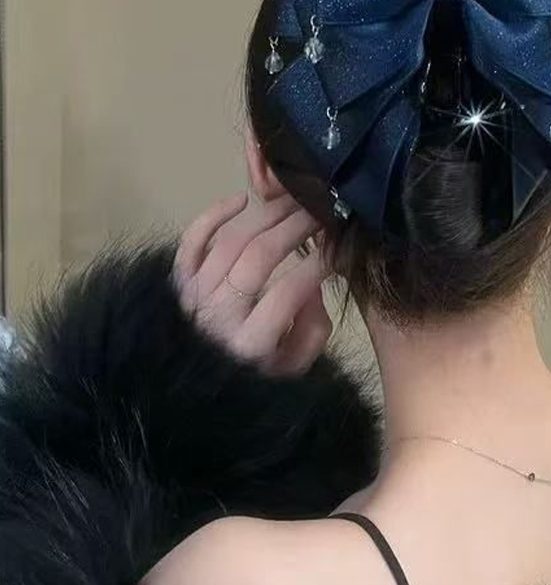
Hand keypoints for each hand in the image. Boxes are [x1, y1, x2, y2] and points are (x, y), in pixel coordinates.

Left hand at [171, 190, 331, 376]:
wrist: (195, 385)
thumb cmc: (255, 373)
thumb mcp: (295, 365)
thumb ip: (313, 328)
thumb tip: (314, 283)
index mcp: (250, 343)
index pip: (289, 290)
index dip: (318, 262)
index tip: (338, 245)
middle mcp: (218, 314)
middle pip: (260, 254)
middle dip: (297, 226)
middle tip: (320, 211)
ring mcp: (193, 293)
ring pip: (232, 239)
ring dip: (266, 213)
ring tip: (293, 200)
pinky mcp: (177, 280)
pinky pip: (193, 238)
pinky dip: (215, 213)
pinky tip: (243, 200)